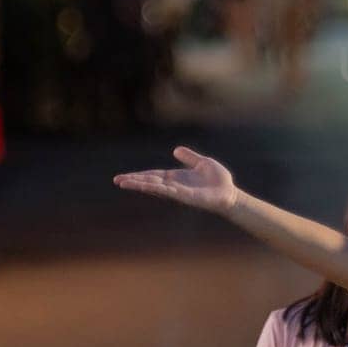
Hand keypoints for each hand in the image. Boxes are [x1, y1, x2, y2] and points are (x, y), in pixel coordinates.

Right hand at [113, 146, 237, 213]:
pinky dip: (158, 188)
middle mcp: (174, 185)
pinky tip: (147, 186)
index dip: (139, 176)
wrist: (230, 193)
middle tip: (117, 180)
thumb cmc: (218, 180)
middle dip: (134, 181)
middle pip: (150, 182)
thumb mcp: (202, 163)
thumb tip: (175, 150)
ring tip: (124, 183)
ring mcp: (179, 192)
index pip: (153, 176)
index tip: (124, 177)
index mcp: (176, 177)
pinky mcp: (187, 196)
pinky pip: (170, 191)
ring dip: (140, 185)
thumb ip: (189, 157)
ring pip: (155, 187)